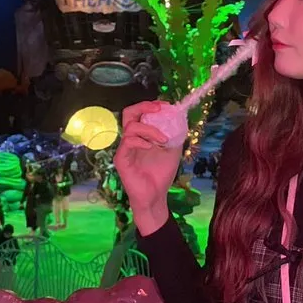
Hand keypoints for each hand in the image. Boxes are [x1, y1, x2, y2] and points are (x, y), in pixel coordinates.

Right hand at [115, 102, 181, 235]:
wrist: (155, 196)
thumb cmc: (161, 174)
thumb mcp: (173, 150)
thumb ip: (174, 135)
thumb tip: (180, 118)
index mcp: (141, 135)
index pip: (139, 113)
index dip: (150, 105)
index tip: (165, 106)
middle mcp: (130, 139)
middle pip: (129, 113)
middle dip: (144, 107)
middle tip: (159, 110)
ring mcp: (124, 149)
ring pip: (130, 127)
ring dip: (149, 129)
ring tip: (163, 139)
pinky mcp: (121, 159)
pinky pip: (127, 144)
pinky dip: (141, 142)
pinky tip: (151, 147)